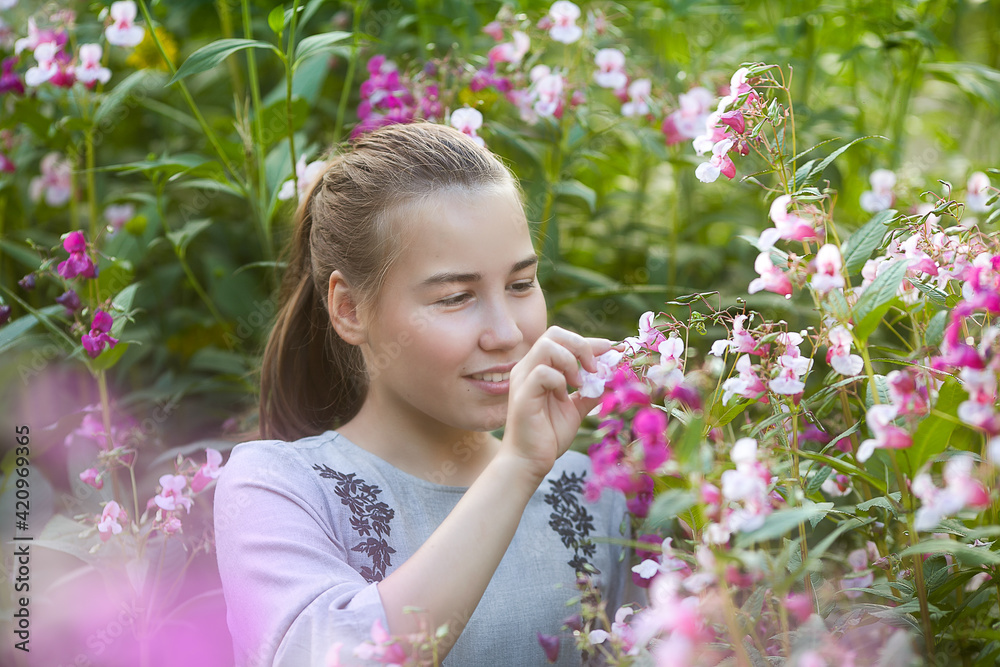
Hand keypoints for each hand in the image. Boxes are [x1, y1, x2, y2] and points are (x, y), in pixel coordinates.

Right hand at [499, 326, 621, 482]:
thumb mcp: (576, 409)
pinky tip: (564, 396)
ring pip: (547, 346)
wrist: (530, 461)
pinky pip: (543, 372)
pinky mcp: (523, 394)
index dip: (589, 342)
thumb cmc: (549, 435)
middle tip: (595, 368)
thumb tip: (611, 377)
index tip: (611, 349)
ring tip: (579, 383)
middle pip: (554, 334)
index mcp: (539, 367)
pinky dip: (560, 380)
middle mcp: (528, 368)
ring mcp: (523, 379)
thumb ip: (591, 392)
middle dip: (582, 345)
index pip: (563, 340)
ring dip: (571, 361)